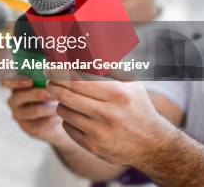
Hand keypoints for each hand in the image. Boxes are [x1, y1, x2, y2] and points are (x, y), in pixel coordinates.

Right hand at [1, 78, 73, 147]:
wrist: (64, 120)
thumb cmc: (56, 94)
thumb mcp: (51, 82)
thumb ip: (48, 75)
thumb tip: (55, 66)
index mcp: (16, 85)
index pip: (6, 81)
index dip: (15, 81)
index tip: (30, 81)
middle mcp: (14, 100)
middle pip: (20, 96)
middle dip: (38, 94)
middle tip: (52, 94)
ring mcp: (19, 115)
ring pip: (34, 110)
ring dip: (51, 107)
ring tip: (64, 104)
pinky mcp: (28, 129)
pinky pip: (41, 123)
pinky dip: (54, 119)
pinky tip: (62, 116)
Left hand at [46, 70, 172, 165]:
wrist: (153, 145)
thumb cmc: (138, 108)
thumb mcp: (131, 84)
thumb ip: (108, 69)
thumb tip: (81, 55)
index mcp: (118, 94)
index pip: (77, 80)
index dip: (59, 73)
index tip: (50, 69)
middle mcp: (108, 114)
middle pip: (66, 96)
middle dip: (53, 86)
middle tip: (50, 82)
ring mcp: (100, 132)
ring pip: (64, 111)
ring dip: (61, 103)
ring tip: (69, 100)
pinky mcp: (93, 147)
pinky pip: (67, 128)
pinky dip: (68, 120)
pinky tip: (77, 117)